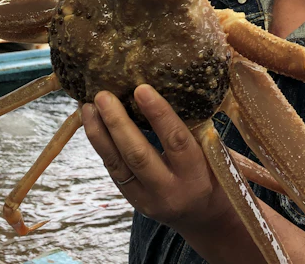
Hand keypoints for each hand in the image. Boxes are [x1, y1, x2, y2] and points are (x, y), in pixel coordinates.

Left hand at [81, 85, 234, 233]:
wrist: (205, 216)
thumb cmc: (214, 173)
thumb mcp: (216, 155)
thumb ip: (197, 131)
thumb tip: (171, 88)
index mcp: (197, 175)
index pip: (177, 141)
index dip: (159, 114)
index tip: (141, 89)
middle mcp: (171, 190)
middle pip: (138, 156)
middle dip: (117, 123)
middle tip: (102, 96)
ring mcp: (148, 200)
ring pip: (118, 165)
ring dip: (99, 134)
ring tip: (87, 108)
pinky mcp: (133, 201)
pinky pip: (114, 171)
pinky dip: (102, 146)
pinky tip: (92, 124)